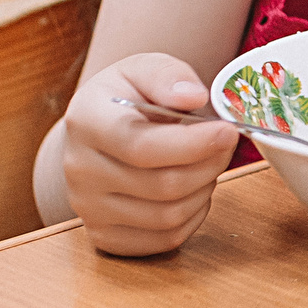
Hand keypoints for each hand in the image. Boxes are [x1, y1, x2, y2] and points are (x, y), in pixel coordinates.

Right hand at [59, 54, 240, 256]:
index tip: (228, 131)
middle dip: (209, 164)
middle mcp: (79, 170)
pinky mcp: (103, 236)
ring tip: (208, 162)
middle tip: (227, 143)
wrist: (97, 130)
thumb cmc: (127, 95)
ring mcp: (88, 208)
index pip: (141, 146)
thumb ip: (168, 76)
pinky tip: (195, 189)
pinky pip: (164, 240)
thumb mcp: (144, 67)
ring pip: (167, 217)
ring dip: (204, 189)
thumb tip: (194, 97)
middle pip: (161, 185)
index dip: (193, 144)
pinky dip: (193, 217)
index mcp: (86, 122)